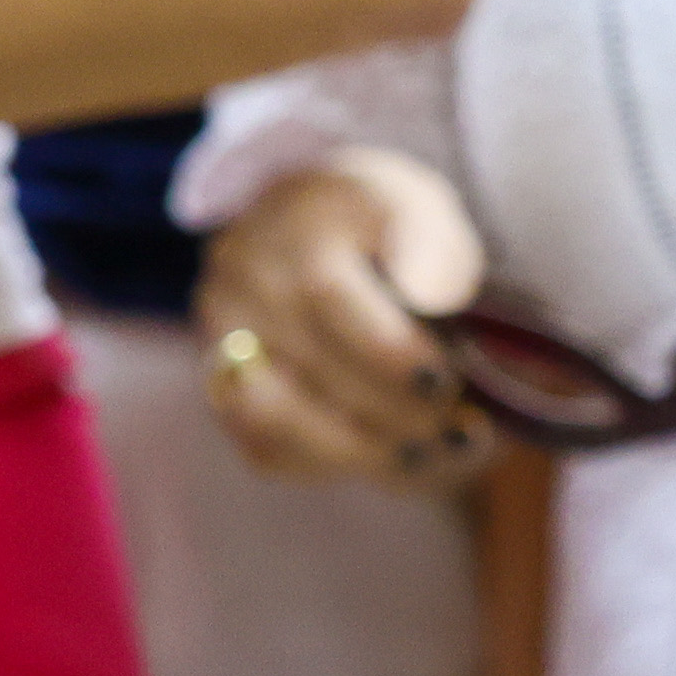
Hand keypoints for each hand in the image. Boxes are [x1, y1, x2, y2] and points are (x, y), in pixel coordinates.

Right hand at [201, 147, 491, 484]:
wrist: (312, 231)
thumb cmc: (382, 228)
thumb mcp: (422, 211)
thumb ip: (435, 249)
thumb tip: (432, 296)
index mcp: (294, 225)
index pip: (326, 295)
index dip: (388, 351)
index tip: (443, 382)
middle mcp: (240, 284)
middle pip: (305, 366)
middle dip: (390, 409)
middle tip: (455, 427)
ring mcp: (219, 340)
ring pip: (271, 421)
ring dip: (358, 452)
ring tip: (427, 454)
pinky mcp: (220, 391)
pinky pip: (265, 449)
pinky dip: (330, 465)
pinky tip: (387, 457)